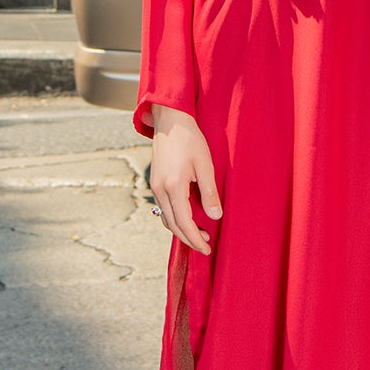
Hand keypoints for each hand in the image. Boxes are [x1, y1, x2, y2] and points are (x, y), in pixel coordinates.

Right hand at [149, 106, 221, 254]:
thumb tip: (214, 216)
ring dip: (181, 230)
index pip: (184, 223)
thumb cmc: (190, 140)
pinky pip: (164, 208)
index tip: (206, 248)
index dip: (195, 238)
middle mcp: (160, 190)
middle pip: (173, 225)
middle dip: (189, 239)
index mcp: (173, 187)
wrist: (170, 121)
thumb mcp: (205, 165)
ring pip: (167, 218)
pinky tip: (187, 217)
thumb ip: (209, 192)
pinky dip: (175, 218)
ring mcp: (155, 187)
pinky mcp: (155, 182)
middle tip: (205, 247)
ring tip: (199, 234)